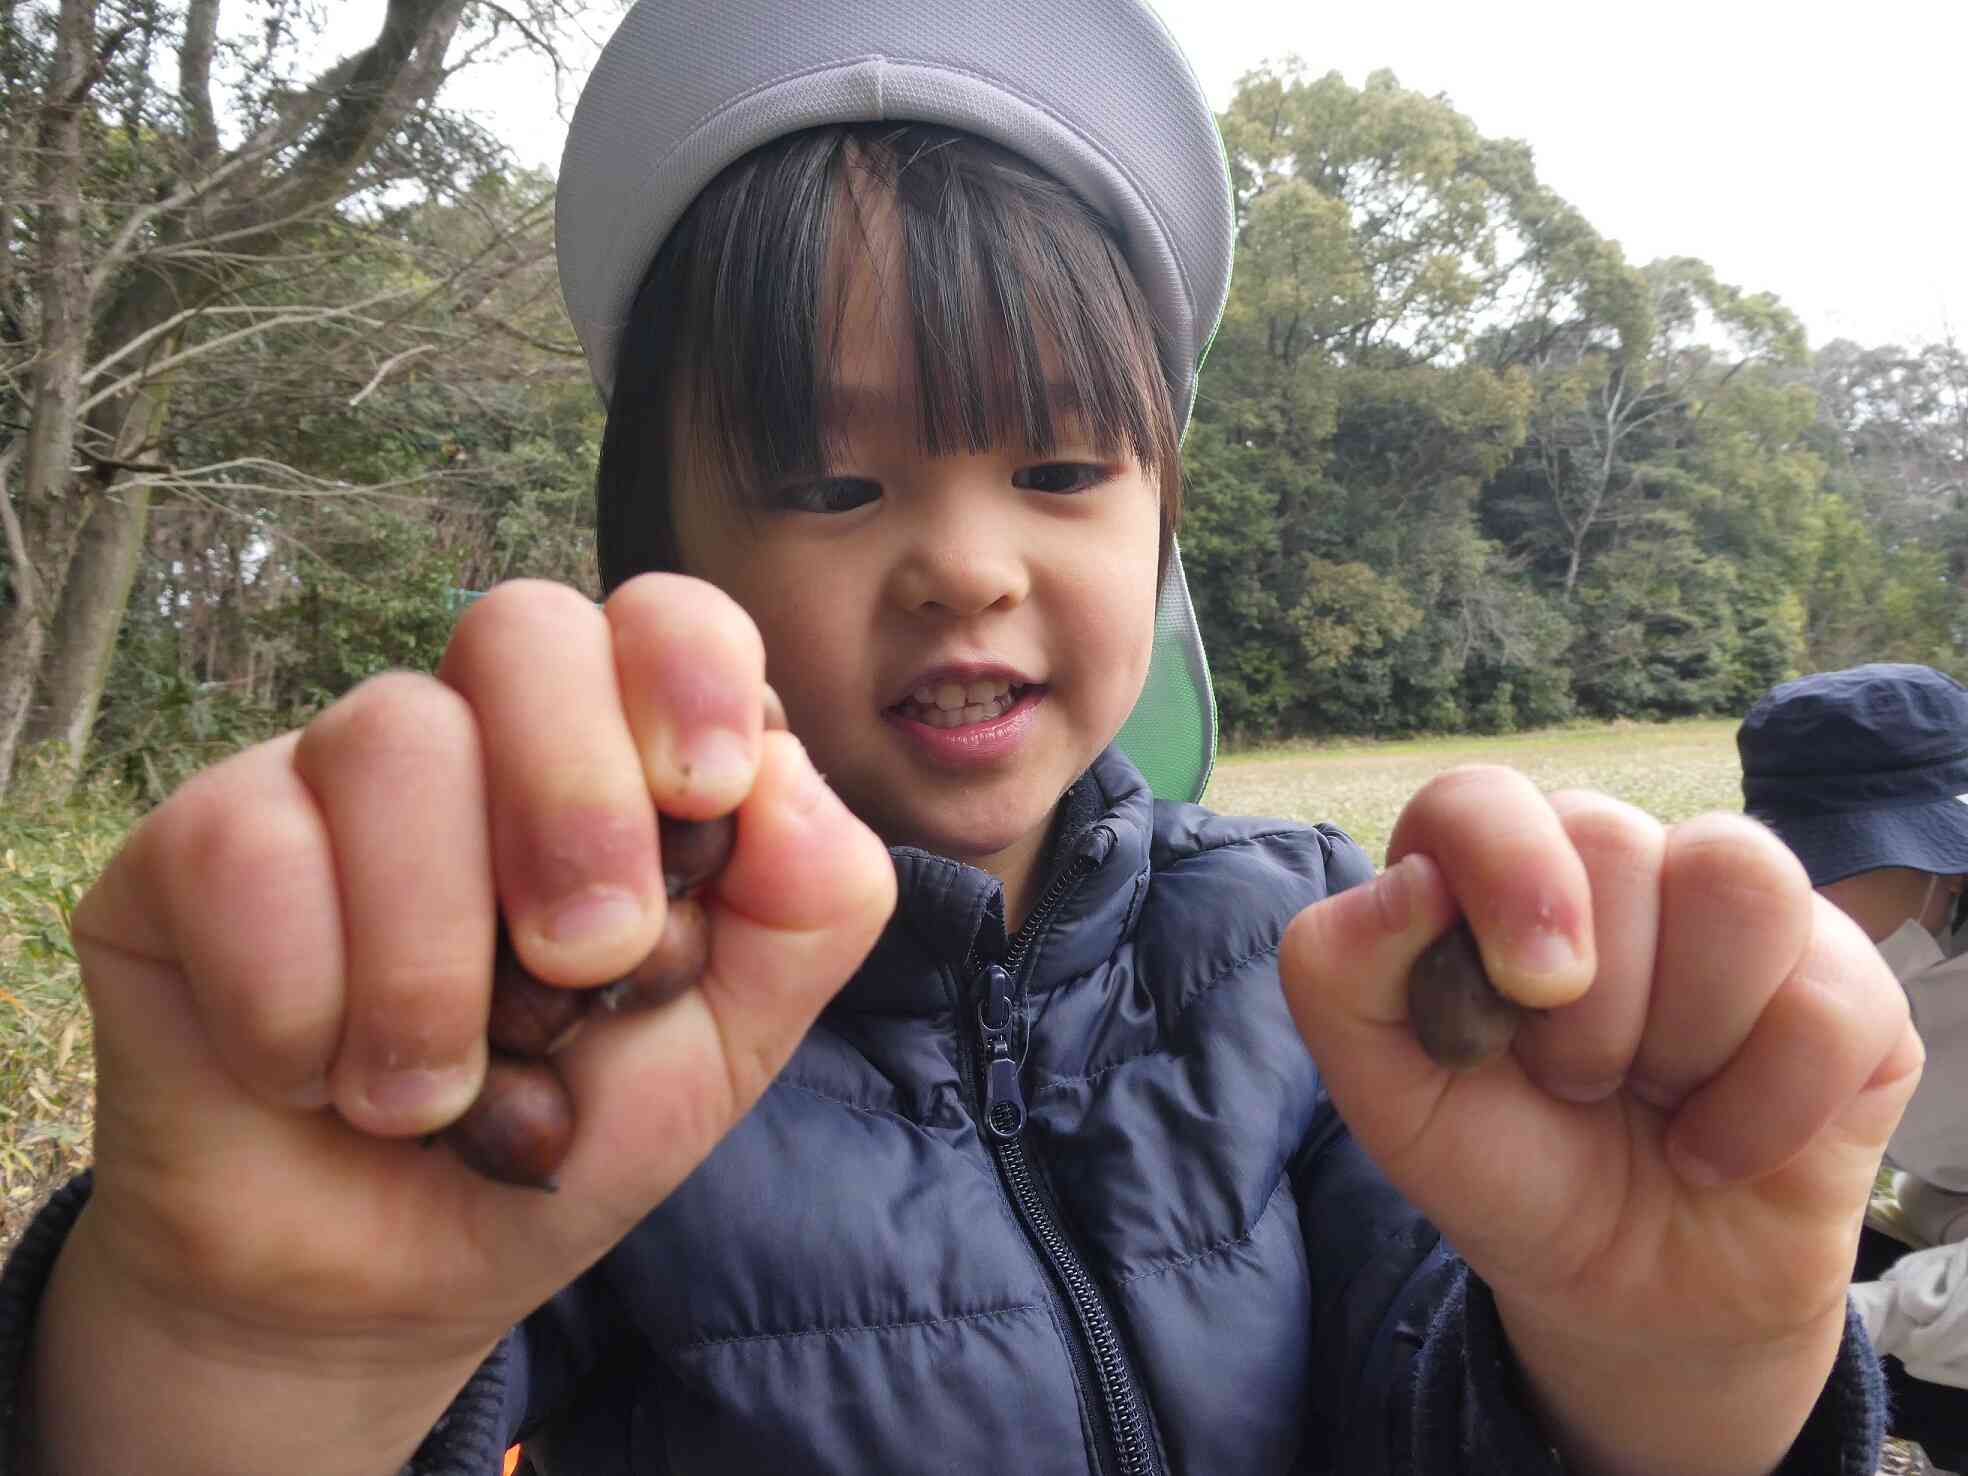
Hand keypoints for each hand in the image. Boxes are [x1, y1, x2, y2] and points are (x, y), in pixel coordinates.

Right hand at [44, 576, 894, 1468]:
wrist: (385, 1285)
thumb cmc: (568, 1133)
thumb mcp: (733, 1041)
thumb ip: (810, 907)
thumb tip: (782, 766)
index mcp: (618, 756)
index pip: (664, 616)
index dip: (690, 671)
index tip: (703, 798)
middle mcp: (474, 736)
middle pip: (520, 629)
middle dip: (573, 800)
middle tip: (583, 961)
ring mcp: (326, 777)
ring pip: (388, 741)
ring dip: (434, 961)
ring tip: (436, 1093)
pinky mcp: (191, 846)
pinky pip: (245, 849)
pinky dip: (302, 1005)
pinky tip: (314, 1079)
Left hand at [1279, 768, 1920, 1474]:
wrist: (1623, 1289)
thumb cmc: (1503, 1163)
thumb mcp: (1386, 1094)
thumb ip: (1341, 976)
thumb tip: (1410, 880)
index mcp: (1490, 873)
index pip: (1482, 798)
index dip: (1506, 872)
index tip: (1525, 989)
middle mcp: (1615, 865)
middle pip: (1613, 837)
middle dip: (1586, 1006)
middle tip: (1574, 1083)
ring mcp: (1736, 914)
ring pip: (1739, 880)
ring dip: (1681, 1038)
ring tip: (1651, 1099)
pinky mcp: (1841, 982)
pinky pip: (1829, 997)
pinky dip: (1762, 1108)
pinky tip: (1720, 1145)